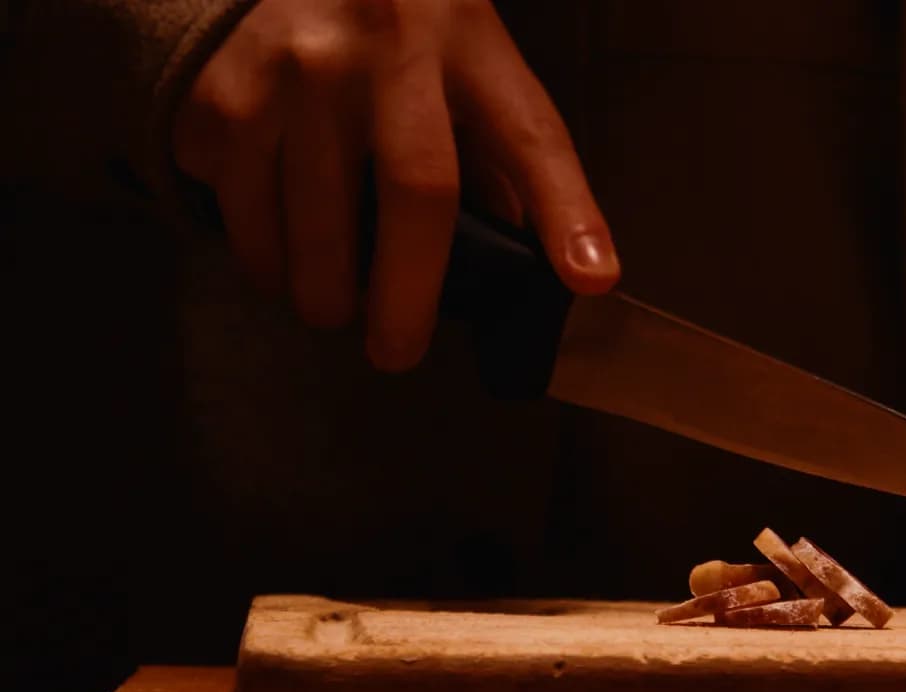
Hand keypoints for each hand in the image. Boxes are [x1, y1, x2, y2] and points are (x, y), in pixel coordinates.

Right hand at [173, 0, 619, 369]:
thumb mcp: (463, 57)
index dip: (567, 212)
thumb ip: (496, 149)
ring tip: (330, 307)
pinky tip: (275, 248)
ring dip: (322, 290)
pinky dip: (259, 249)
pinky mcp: (220, 91)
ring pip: (313, 223)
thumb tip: (530, 257)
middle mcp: (384, 47)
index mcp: (466, 42)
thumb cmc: (392, 24)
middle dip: (409, 296)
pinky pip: (238, 206)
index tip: (591, 279)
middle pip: (416, 196)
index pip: (530, 136)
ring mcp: (295, 66)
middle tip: (396, 352)